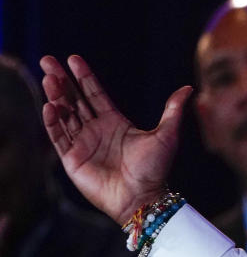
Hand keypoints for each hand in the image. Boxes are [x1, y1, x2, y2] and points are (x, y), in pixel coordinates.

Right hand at [40, 55, 191, 225]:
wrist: (143, 197)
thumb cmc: (156, 169)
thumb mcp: (167, 134)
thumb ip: (173, 110)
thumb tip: (188, 88)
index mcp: (115, 123)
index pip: (94, 94)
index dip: (84, 77)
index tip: (73, 59)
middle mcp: (96, 130)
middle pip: (74, 100)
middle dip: (62, 81)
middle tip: (48, 61)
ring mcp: (83, 144)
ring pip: (64, 115)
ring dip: (56, 97)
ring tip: (49, 79)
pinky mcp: (72, 159)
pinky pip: (59, 137)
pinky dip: (53, 122)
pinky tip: (50, 106)